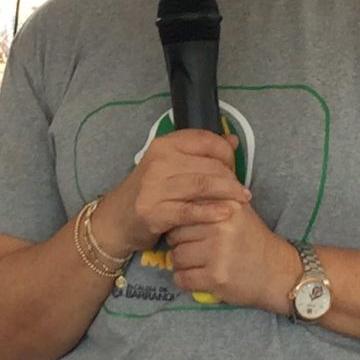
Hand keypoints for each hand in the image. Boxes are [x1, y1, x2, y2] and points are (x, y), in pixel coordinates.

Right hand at [99, 130, 250, 255]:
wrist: (117, 219)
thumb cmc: (150, 191)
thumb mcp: (170, 165)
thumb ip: (200, 153)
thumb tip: (232, 140)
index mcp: (164, 145)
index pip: (206, 140)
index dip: (227, 153)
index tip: (234, 167)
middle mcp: (158, 161)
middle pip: (208, 164)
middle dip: (231, 177)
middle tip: (242, 190)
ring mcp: (154, 187)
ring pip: (202, 185)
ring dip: (228, 193)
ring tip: (242, 200)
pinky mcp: (154, 212)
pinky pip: (189, 210)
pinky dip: (211, 211)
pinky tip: (226, 214)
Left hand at [165, 204, 301, 312]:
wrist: (277, 272)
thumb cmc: (252, 241)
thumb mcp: (237, 211)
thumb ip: (211, 200)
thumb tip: (174, 200)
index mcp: (225, 207)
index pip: (184, 212)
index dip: (182, 224)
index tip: (191, 233)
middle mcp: (221, 227)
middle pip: (176, 235)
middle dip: (180, 245)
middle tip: (195, 251)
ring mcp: (218, 253)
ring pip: (176, 257)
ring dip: (182, 265)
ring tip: (198, 264)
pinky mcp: (215, 277)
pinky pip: (182, 278)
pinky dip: (184, 281)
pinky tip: (197, 278)